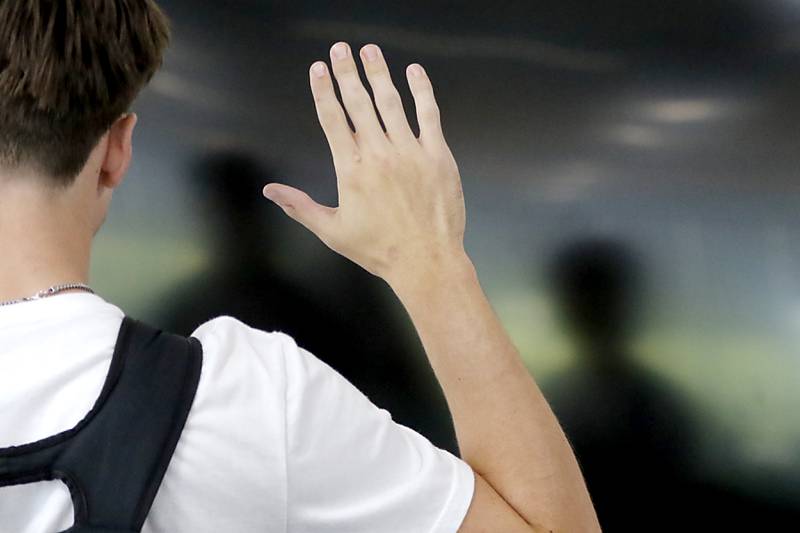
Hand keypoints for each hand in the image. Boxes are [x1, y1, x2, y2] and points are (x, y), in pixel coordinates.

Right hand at [263, 42, 466, 284]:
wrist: (426, 260)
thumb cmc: (380, 249)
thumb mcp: (332, 231)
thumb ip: (300, 206)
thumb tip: (270, 191)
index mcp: (352, 170)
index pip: (332, 119)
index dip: (323, 90)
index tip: (318, 69)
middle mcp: (379, 154)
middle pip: (359, 102)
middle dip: (347, 72)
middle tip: (340, 48)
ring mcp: (410, 151)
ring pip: (391, 102)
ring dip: (379, 73)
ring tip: (370, 50)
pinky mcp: (437, 155)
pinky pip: (429, 114)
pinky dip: (422, 91)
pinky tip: (415, 72)